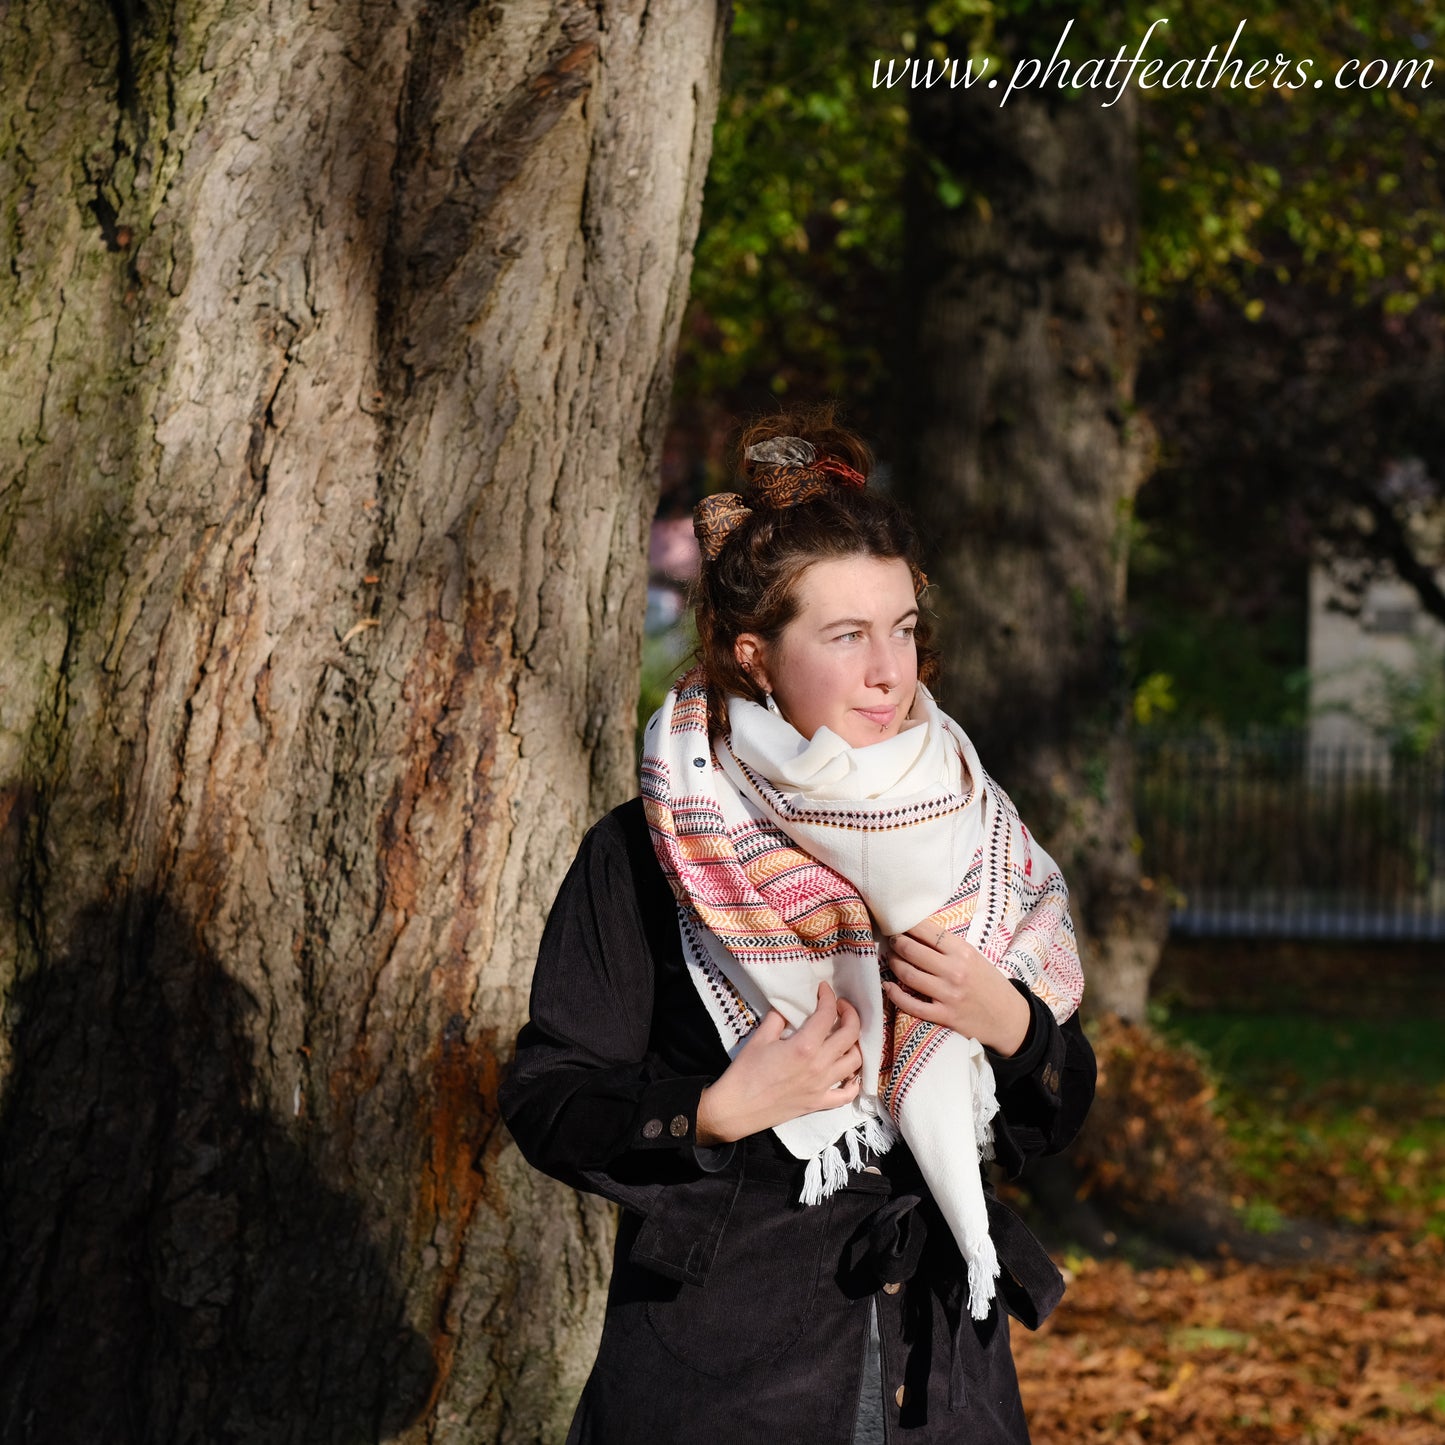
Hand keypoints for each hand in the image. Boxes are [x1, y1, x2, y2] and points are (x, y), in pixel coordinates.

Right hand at [696, 982, 862, 1145]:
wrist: (737, 1108)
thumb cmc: (746, 1071)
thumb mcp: (760, 1038)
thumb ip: (778, 1017)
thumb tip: (790, 1006)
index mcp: (804, 1046)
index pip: (827, 1014)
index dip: (828, 996)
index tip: (824, 989)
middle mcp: (820, 1065)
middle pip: (850, 1034)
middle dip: (850, 1015)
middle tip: (841, 1007)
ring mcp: (822, 1086)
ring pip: (855, 1062)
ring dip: (855, 1044)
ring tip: (845, 1036)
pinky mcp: (819, 1103)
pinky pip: (847, 1094)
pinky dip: (853, 1082)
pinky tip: (848, 1072)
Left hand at [882, 926, 1030, 1056]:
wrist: (1010, 1019)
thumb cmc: (990, 985)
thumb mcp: (975, 958)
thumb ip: (950, 948)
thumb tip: (918, 932)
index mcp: (963, 952)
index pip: (928, 931)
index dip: (908, 926)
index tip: (899, 924)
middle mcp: (955, 971)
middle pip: (912, 951)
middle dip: (897, 943)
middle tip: (891, 941)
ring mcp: (948, 995)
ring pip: (908, 975)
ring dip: (894, 965)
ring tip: (891, 959)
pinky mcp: (944, 1016)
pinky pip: (912, 1005)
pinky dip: (895, 995)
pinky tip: (888, 987)